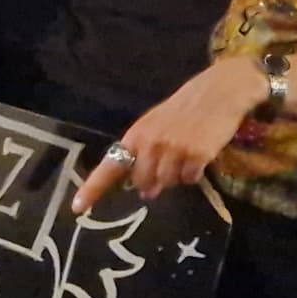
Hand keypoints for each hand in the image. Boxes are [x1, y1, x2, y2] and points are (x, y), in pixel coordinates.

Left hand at [76, 55, 267, 211]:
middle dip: (154, 182)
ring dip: (177, 176)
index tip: (77, 207)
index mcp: (136, 135)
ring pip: (168, 183)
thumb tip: (146, 190)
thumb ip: (146, 154)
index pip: (110, 166)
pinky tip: (200, 154)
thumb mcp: (157, 124)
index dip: (93, 189)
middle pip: (143, 183)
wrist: (219, 91)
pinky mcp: (196, 154)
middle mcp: (151, 143)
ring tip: (187, 154)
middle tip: (169, 164)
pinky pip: (190, 179)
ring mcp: (173, 149)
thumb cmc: (186, 107)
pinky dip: (194, 173)